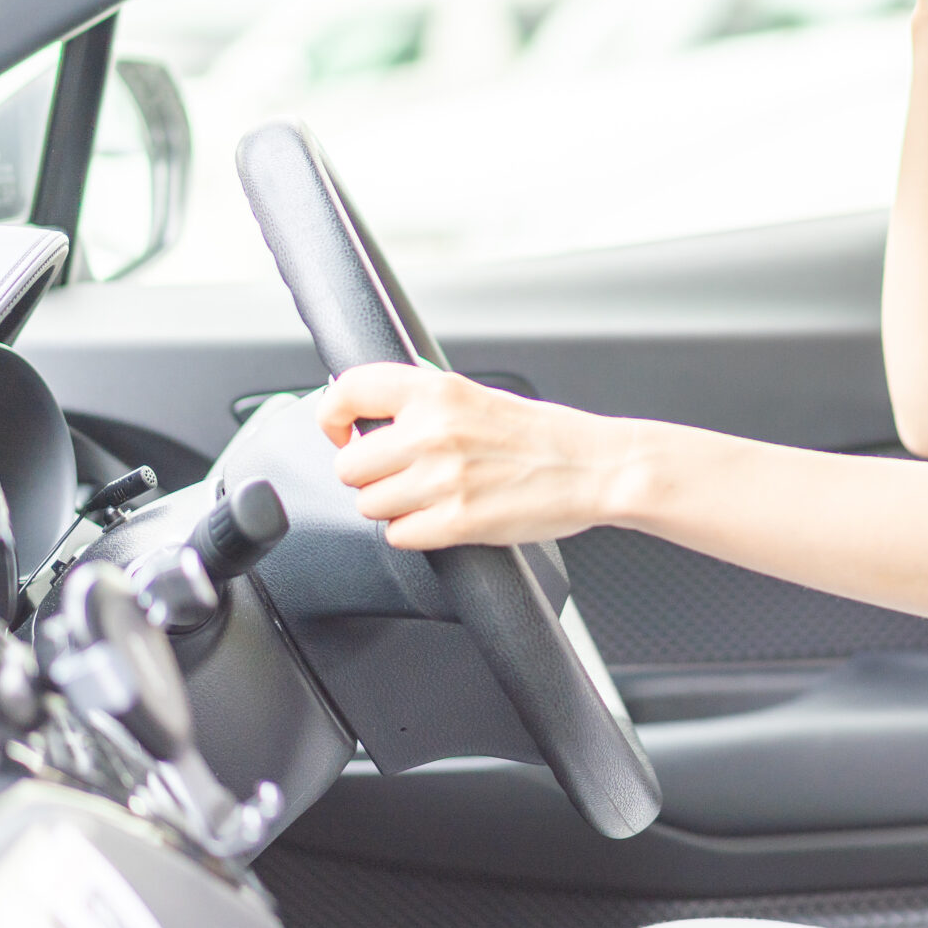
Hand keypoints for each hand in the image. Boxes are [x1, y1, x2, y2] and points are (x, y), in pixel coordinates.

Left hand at [317, 364, 626, 549]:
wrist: (595, 468)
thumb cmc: (543, 436)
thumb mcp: (477, 396)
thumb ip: (424, 404)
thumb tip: (367, 418)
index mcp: (438, 392)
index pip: (349, 391)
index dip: (332, 417)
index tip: (341, 432)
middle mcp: (434, 432)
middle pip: (349, 466)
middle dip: (369, 476)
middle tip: (399, 474)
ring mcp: (443, 479)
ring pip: (369, 505)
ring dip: (392, 507)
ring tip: (429, 496)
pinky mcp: (456, 522)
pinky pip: (398, 536)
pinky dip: (415, 532)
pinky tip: (443, 517)